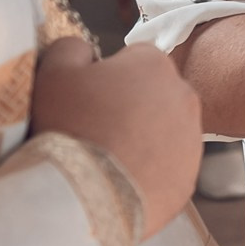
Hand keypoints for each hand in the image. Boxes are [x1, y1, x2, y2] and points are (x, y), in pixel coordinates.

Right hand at [30, 38, 202, 236]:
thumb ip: (71, 48)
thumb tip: (85, 50)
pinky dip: (148, 173)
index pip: (133, 59)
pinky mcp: (189, 179)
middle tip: (95, 130)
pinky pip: (166, 169)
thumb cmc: (67, 127)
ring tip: (106, 160)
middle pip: (152, 96)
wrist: (83, 197)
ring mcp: (191, 140)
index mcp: (154, 63)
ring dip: (142, 140)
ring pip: (163, 133)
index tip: (87, 100)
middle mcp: (184, 96)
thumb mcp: (53, 72)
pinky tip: (120, 182)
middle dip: (129, 108)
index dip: (106, 78)